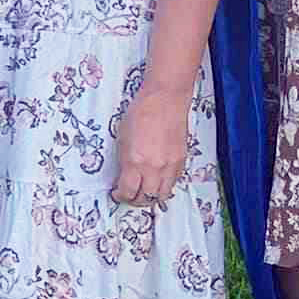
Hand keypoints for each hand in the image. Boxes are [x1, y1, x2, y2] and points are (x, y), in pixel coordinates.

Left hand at [111, 85, 188, 207]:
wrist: (165, 99)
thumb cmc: (142, 112)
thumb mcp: (122, 138)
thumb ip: (124, 161)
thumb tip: (123, 176)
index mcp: (135, 161)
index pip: (128, 191)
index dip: (120, 196)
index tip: (117, 193)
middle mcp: (154, 167)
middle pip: (145, 198)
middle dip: (135, 200)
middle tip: (129, 195)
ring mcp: (170, 165)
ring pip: (162, 195)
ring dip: (151, 196)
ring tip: (144, 191)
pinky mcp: (181, 160)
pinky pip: (173, 182)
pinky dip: (164, 185)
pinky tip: (157, 180)